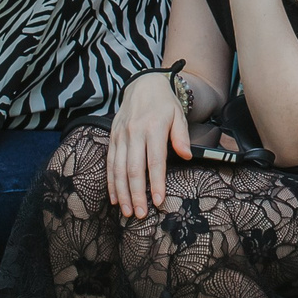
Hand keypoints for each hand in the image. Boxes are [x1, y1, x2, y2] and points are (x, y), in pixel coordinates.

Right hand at [107, 73, 191, 220]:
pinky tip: (116, 197)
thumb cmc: (164, 103)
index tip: (158, 200)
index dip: (155, 182)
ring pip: (118, 169)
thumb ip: (181, 136)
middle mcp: (134, 132)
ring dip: (122, 192)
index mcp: (153, 128)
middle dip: (136, 194)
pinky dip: (111, 182)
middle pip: (133, 168)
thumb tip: (187, 156)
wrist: (143, 84)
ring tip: (128, 211)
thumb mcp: (178, 115)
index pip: (154, 160)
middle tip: (140, 214)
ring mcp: (121, 135)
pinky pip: (110, 163)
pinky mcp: (112, 137)